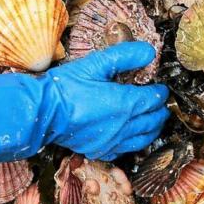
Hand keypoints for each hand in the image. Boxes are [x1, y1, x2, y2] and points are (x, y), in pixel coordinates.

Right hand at [45, 42, 169, 159]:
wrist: (42, 112)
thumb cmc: (65, 87)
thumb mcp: (95, 64)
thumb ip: (124, 55)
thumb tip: (149, 52)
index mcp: (125, 103)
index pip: (153, 99)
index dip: (160, 92)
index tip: (160, 88)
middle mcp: (123, 126)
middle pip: (152, 121)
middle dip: (160, 112)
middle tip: (161, 105)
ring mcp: (112, 142)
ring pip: (143, 139)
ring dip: (152, 129)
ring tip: (154, 122)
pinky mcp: (99, 151)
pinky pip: (125, 150)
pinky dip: (133, 143)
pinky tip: (130, 137)